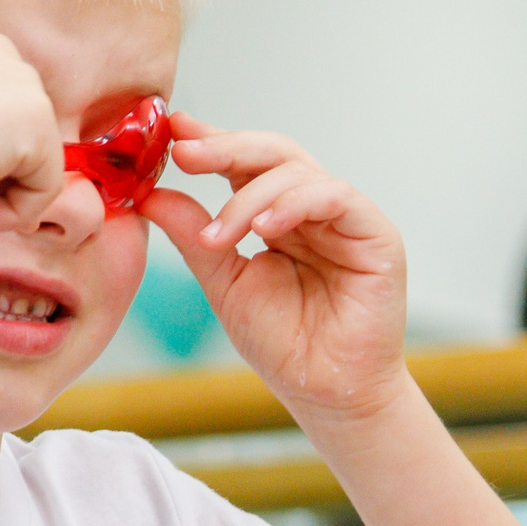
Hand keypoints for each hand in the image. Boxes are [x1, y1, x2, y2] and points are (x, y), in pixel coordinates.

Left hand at [140, 113, 407, 421]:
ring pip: (297, 171)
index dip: (212, 141)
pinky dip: (296, 203)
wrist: (326, 394)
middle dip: (226, 147)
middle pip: (273, 153)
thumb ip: (194, 236)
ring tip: (221, 233)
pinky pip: (335, 196)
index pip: (245, 163)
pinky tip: (266, 227)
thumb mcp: (224, 283)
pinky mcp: (375, 233)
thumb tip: (150, 193)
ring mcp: (346, 218)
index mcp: (279, 217)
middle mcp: (313, 209)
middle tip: (186, 153)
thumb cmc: (284, 345)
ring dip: (251, 195)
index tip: (171, 131)